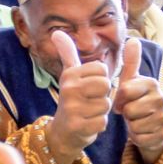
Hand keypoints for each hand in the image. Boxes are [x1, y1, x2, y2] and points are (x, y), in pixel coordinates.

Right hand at [46, 31, 111, 163]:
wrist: (62, 131)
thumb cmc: (72, 99)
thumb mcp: (69, 75)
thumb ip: (67, 53)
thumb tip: (57, 32)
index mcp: (70, 74)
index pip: (102, 69)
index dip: (100, 79)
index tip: (88, 87)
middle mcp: (69, 89)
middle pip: (106, 85)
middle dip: (102, 95)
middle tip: (89, 101)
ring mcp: (72, 108)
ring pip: (106, 104)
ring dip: (100, 111)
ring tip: (87, 112)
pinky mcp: (78, 126)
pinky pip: (103, 122)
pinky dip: (98, 124)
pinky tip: (87, 124)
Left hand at [112, 38, 162, 163]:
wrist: (150, 125)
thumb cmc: (136, 100)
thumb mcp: (131, 81)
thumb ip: (131, 62)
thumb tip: (132, 40)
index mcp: (152, 83)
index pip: (125, 91)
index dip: (119, 98)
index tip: (122, 99)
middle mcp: (161, 98)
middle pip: (129, 109)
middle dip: (126, 113)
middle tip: (130, 111)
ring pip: (134, 124)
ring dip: (131, 124)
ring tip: (136, 120)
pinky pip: (139, 137)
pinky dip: (136, 136)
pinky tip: (141, 130)